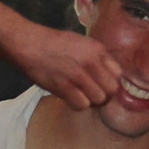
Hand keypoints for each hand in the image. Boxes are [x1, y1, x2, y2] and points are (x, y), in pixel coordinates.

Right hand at [8, 22, 131, 116]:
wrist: (30, 44)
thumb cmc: (55, 43)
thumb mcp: (82, 43)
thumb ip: (98, 58)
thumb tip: (109, 76)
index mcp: (97, 50)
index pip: (118, 75)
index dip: (111, 82)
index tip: (103, 84)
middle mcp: (91, 63)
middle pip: (111, 90)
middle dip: (104, 94)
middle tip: (93, 92)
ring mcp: (78, 76)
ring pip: (98, 100)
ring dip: (92, 101)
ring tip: (83, 95)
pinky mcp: (64, 88)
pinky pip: (81, 105)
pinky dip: (78, 104)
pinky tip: (72, 97)